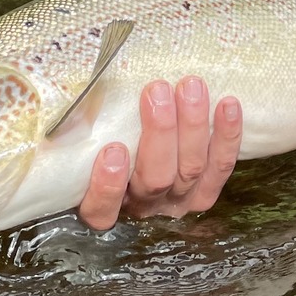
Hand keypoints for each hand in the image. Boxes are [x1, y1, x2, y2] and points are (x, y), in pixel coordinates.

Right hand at [76, 76, 241, 230]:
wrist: (146, 149)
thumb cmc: (103, 139)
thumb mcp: (82, 145)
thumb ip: (74, 130)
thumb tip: (67, 93)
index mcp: (106, 205)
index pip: (102, 209)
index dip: (108, 186)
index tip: (112, 151)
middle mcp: (144, 205)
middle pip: (155, 178)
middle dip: (160, 133)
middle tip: (157, 91)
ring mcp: (179, 200)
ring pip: (191, 168)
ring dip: (193, 125)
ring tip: (190, 86)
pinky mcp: (207, 190)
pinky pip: (221, 166)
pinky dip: (227, 136)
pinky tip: (228, 104)